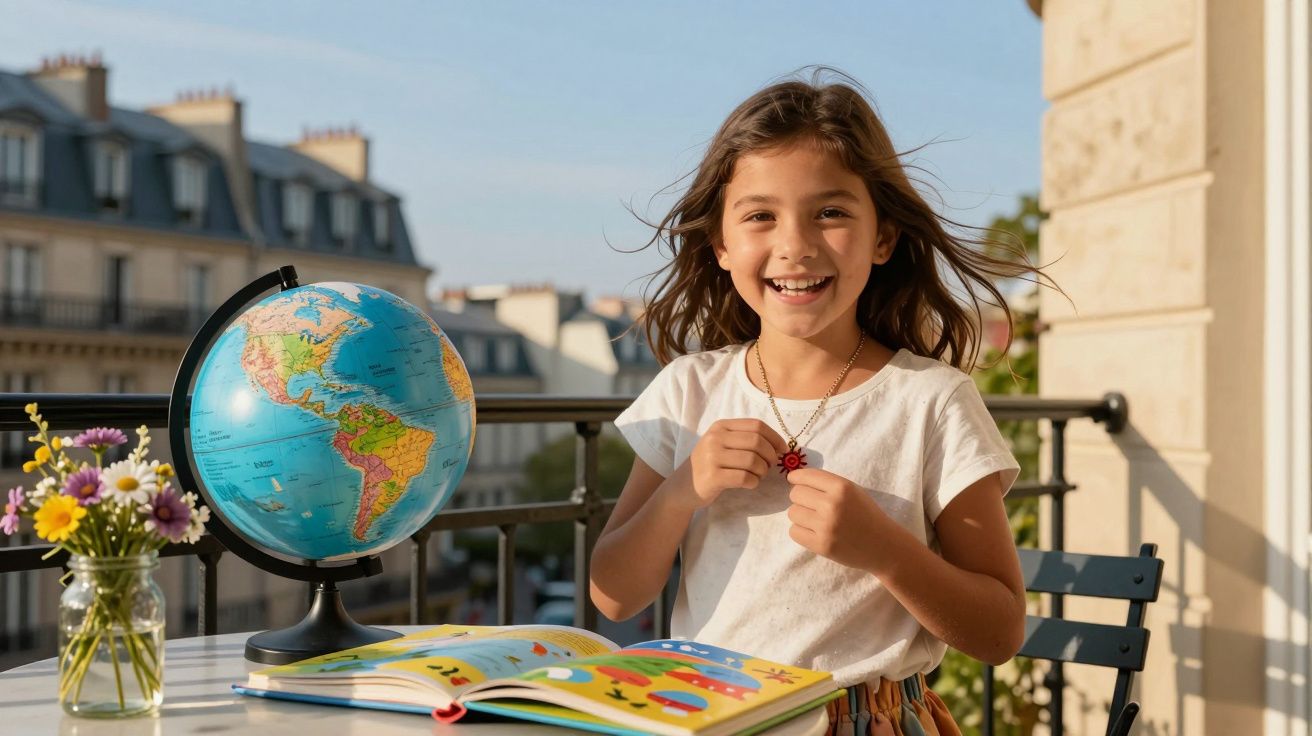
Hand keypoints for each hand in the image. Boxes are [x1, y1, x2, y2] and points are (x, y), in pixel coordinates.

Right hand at [669, 419, 789, 510]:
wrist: (683, 486)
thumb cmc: (709, 465)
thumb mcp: (721, 444)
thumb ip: (744, 439)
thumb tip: (778, 445)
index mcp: (720, 426)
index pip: (756, 425)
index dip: (775, 437)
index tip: (782, 450)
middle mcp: (715, 438)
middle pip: (757, 442)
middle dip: (770, 456)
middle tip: (770, 466)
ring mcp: (712, 457)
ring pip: (753, 461)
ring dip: (762, 471)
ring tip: (758, 475)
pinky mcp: (712, 477)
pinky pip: (744, 478)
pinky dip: (753, 482)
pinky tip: (749, 483)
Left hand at [785, 467, 893, 572]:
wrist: (884, 546)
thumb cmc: (866, 514)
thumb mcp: (852, 490)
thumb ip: (827, 483)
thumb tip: (794, 478)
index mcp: (842, 487)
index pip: (805, 476)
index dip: (796, 478)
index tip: (794, 481)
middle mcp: (832, 504)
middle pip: (795, 494)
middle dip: (801, 499)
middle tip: (813, 506)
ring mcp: (826, 526)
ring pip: (793, 513)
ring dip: (801, 516)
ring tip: (816, 521)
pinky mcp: (822, 546)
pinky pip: (794, 532)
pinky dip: (801, 532)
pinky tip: (815, 533)